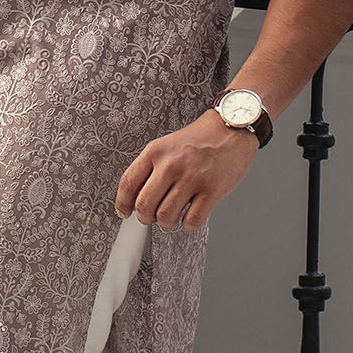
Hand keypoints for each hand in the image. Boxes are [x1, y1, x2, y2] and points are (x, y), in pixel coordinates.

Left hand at [115, 108, 258, 230]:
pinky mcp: (212, 190)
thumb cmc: (199, 139)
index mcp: (155, 152)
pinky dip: (188, 225)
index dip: (122, 204)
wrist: (230, 127)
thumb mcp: (166, 145)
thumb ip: (150, 168)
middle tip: (151, 217)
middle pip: (144, 205)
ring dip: (167, 222)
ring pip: (166, 216)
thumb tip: (134, 198)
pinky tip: (190, 216)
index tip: (124, 212)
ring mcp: (192, 178)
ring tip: (172, 215)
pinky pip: (192, 220)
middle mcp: (171, 164)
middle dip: (145, 217)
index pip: (128, 184)